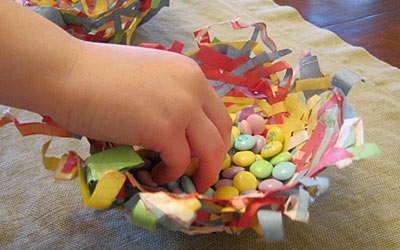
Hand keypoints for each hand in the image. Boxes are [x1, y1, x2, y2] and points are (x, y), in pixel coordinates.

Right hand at [53, 41, 230, 192]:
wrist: (67, 73)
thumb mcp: (148, 77)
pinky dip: (170, 174)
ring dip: (200, 172)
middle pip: (221, 132)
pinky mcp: (163, 129)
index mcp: (190, 73)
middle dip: (214, 158)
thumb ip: (169, 95)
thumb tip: (178, 125)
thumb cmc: (98, 74)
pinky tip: (157, 175)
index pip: (218, 112)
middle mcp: (192, 88)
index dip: (215, 138)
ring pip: (209, 151)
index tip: (204, 154)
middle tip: (201, 174)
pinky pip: (179, 162)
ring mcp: (181, 108)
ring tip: (184, 181)